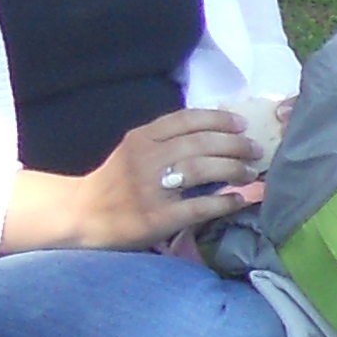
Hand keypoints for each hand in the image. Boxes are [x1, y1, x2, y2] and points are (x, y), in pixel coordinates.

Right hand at [81, 110, 265, 244]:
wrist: (81, 214)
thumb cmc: (115, 182)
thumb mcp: (133, 151)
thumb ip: (165, 141)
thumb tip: (215, 134)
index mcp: (142, 139)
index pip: (186, 120)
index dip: (218, 119)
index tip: (241, 123)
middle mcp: (146, 159)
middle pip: (200, 143)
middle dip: (234, 144)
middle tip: (255, 150)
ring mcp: (151, 189)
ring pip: (202, 169)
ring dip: (233, 168)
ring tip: (250, 173)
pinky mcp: (157, 217)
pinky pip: (199, 206)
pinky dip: (224, 202)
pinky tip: (239, 200)